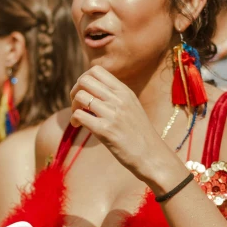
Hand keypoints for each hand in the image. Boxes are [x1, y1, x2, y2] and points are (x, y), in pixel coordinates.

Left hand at [70, 66, 174, 182]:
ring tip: (78, 116)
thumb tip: (93, 90)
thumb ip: (116, 96)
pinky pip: (79, 115)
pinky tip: (78, 126)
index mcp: (125, 91)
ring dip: (73, 106)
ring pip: (80, 96)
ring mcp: (112, 114)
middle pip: (84, 80)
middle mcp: (119, 99)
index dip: (83, 79)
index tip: (84, 92)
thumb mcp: (132, 107)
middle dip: (75, 91)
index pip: (96, 70)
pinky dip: (74, 120)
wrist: (153, 156)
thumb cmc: (140, 135)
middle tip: (77, 104)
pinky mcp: (105, 130)